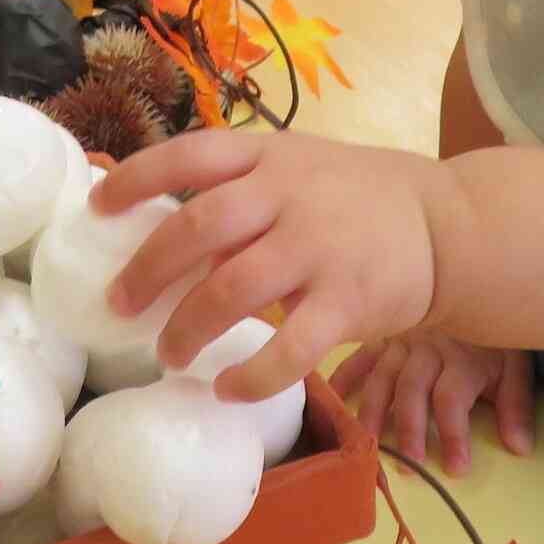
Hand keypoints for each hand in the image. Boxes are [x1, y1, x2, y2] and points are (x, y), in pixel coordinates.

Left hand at [96, 130, 449, 403]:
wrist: (446, 225)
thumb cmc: (351, 198)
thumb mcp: (296, 169)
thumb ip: (236, 191)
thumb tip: (152, 227)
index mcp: (269, 157)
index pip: (189, 155)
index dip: (137, 179)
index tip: (96, 209)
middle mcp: (289, 196)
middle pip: (199, 228)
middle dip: (148, 270)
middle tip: (118, 306)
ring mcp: (319, 248)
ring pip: (232, 290)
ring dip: (188, 328)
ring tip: (169, 355)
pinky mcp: (348, 302)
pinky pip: (289, 348)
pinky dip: (250, 376)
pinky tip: (225, 389)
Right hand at [330, 336, 533, 475]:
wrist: (475, 279)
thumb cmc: (492, 336)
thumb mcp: (515, 365)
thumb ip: (516, 406)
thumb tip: (519, 449)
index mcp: (462, 357)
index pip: (453, 398)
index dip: (454, 434)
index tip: (455, 469)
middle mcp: (427, 348)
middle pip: (413, 389)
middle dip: (409, 428)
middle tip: (408, 466)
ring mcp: (400, 340)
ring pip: (382, 377)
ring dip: (373, 412)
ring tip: (367, 444)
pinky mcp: (382, 336)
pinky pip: (359, 356)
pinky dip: (344, 377)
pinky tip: (332, 399)